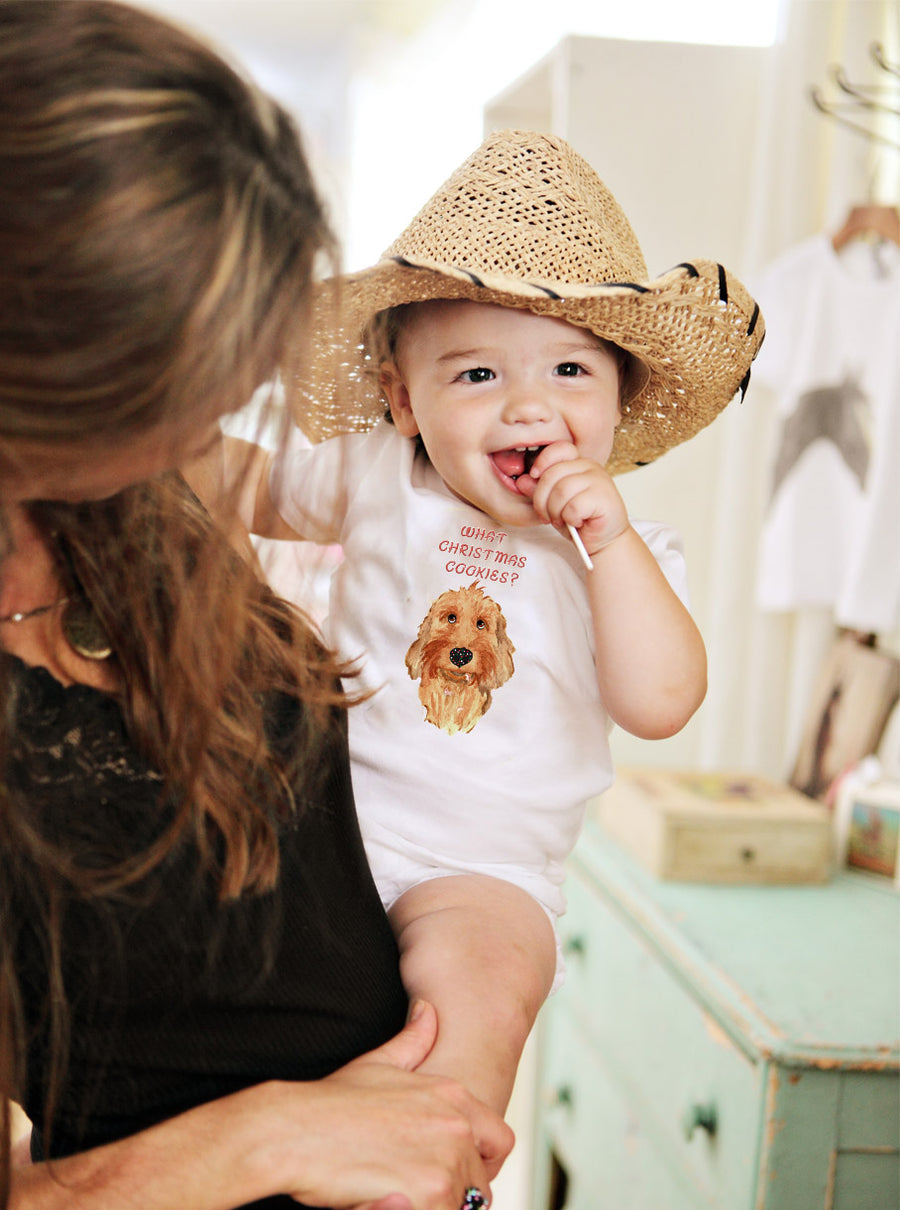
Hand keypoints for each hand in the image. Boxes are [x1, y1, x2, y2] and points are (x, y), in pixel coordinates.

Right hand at [275, 1001, 511, 1208]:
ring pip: (459, 1207)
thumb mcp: (378, 1063)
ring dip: (433, 1207)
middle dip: (452, 1195)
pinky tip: (388, 1201)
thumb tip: (428, 1011)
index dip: (483, 1165)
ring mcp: (444, 1161)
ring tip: (396, 1195)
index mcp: (451, 1096)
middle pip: (479, 1186)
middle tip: (413, 1189)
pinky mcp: (427, 1194)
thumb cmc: (329, 1104)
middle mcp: (455, 1126)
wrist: (291, 1131)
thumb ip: (414, 1039)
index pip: (500, 1142)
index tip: (459, 1177)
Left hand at [519, 440, 628, 556]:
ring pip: (561, 490)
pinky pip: (573, 506)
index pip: (558, 449)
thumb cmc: (580, 521)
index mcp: (578, 463)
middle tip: (547, 516)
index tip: (534, 477)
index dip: (542, 461)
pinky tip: (577, 522)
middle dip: (542, 500)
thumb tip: (522, 480)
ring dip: (555, 511)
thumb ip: (539, 491)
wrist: (605, 540)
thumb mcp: (552, 504)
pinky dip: (569, 519)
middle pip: (552, 474)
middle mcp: (590, 467)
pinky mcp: (605, 498)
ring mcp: (600, 480)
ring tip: (562, 520)